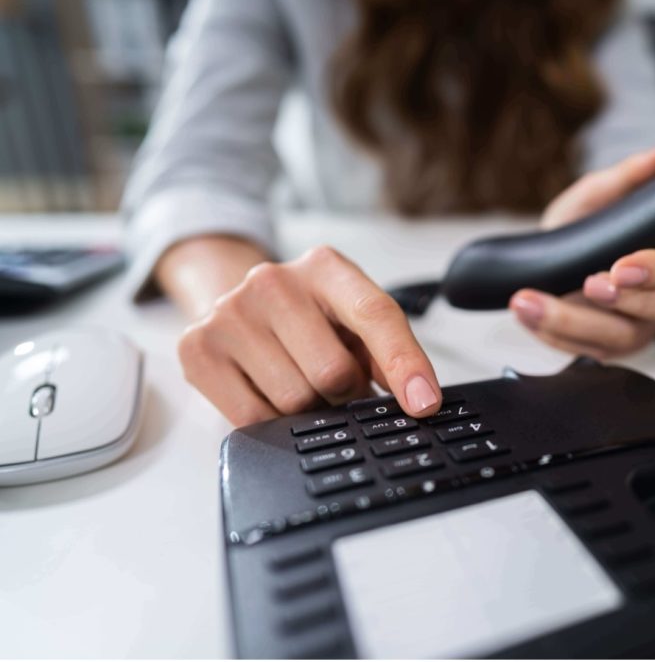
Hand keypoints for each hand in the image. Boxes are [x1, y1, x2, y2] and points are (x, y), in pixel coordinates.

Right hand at [171, 242, 441, 426]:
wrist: (237, 305)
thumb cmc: (310, 320)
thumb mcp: (353, 320)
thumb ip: (389, 351)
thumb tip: (418, 399)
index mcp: (326, 268)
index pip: (375, 314)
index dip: (405, 363)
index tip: (424, 403)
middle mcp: (273, 280)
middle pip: (333, 372)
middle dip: (344, 392)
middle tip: (335, 383)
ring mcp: (229, 312)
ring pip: (294, 400)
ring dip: (308, 408)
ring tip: (300, 382)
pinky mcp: (196, 348)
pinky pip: (252, 418)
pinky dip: (272, 421)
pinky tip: (269, 393)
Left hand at [509, 137, 654, 358]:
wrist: (543, 260)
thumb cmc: (581, 226)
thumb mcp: (599, 194)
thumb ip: (635, 173)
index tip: (621, 266)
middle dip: (637, 301)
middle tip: (590, 285)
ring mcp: (641, 325)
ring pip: (628, 338)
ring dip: (576, 321)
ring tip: (533, 301)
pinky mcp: (609, 348)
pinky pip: (591, 352)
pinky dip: (554, 335)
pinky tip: (528, 313)